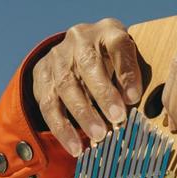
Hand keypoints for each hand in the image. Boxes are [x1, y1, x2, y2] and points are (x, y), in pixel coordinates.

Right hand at [32, 18, 144, 156]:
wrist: (73, 48)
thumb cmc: (111, 58)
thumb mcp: (125, 58)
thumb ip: (130, 76)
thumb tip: (133, 105)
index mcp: (107, 30)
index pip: (118, 45)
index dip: (127, 71)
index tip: (134, 97)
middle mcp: (79, 38)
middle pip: (89, 65)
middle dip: (104, 94)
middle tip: (118, 119)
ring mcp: (58, 57)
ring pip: (67, 86)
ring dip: (83, 114)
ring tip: (99, 136)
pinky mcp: (41, 76)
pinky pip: (49, 105)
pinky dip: (63, 129)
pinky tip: (76, 147)